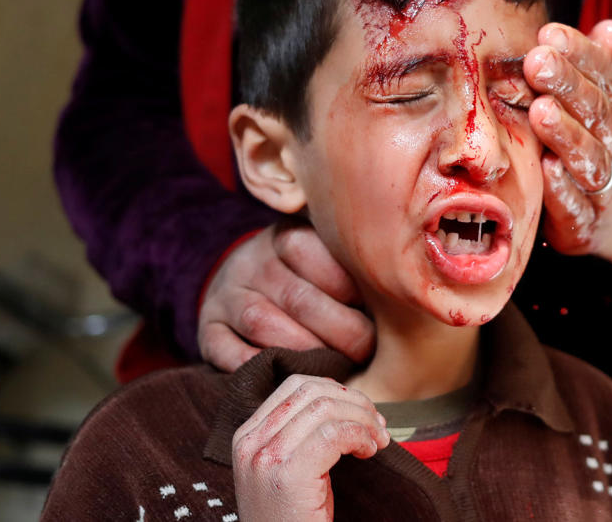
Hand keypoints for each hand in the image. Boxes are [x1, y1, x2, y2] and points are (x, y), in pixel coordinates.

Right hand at [198, 223, 374, 370]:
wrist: (244, 281)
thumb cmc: (308, 276)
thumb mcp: (328, 255)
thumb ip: (356, 264)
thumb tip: (404, 291)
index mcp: (287, 235)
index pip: (315, 253)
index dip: (349, 286)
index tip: (376, 309)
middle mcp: (253, 261)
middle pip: (297, 296)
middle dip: (340, 329)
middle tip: (366, 350)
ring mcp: (226, 295)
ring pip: (261, 322)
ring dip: (304, 350)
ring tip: (336, 368)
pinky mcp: (207, 329)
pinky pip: (224, 349)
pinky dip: (256, 366)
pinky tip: (287, 376)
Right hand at [233, 375, 389, 521]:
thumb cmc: (293, 520)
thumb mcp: (288, 469)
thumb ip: (299, 433)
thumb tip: (344, 396)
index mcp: (247, 436)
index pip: (296, 386)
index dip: (338, 391)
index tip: (363, 412)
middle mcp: (249, 442)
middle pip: (313, 391)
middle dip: (355, 402)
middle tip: (379, 425)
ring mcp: (265, 457)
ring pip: (326, 408)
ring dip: (363, 419)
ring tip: (377, 441)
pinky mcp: (287, 474)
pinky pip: (334, 434)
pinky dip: (360, 436)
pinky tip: (369, 452)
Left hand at [524, 20, 611, 273]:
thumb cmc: (609, 145)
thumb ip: (607, 66)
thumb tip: (611, 27)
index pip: (611, 78)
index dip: (583, 55)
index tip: (550, 33)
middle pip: (600, 115)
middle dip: (569, 86)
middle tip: (537, 62)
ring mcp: (611, 189)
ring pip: (591, 160)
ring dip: (566, 136)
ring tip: (540, 111)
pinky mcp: (589, 226)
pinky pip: (578, 209)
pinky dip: (563, 192)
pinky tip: (545, 170)